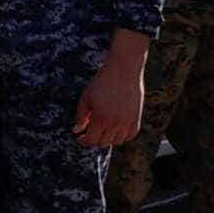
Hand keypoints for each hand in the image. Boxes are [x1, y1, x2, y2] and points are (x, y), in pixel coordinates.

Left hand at [74, 32, 151, 149]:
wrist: (123, 70)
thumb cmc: (102, 82)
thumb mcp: (86, 97)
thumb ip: (81, 116)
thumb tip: (77, 131)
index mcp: (100, 118)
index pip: (91, 140)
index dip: (84, 141)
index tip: (80, 137)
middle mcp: (115, 123)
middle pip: (103, 142)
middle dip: (94, 140)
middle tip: (89, 133)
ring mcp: (127, 122)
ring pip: (117, 141)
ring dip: (108, 139)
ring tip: (102, 130)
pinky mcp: (136, 118)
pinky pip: (130, 135)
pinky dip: (122, 136)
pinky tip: (115, 130)